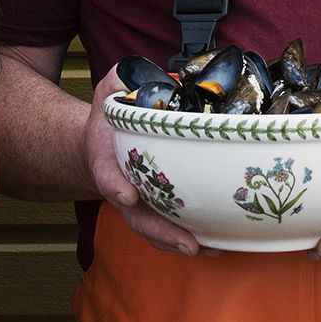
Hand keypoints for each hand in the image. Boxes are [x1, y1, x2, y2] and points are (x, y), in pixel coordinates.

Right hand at [84, 70, 199, 254]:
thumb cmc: (111, 117)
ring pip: (155, 231)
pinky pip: (169, 230)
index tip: (127, 194)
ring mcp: (138, 205)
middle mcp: (122, 189)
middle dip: (162, 232)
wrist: (103, 144)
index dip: (115, 186)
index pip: (107, 176)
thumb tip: (135, 74)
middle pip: (137, 218)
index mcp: (106, 161)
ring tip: (209, 247)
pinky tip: (217, 243)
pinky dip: (190, 240)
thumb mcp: (110, 91)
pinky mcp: (156, 210)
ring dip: (180, 243)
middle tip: (188, 242)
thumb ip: (120, 81)